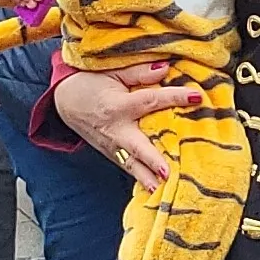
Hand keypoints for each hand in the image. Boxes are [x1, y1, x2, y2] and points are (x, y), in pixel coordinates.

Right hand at [52, 63, 192, 189]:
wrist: (64, 101)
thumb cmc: (89, 82)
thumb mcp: (112, 71)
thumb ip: (138, 73)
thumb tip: (165, 68)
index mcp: (118, 105)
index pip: (150, 100)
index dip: (174, 97)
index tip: (196, 97)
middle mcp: (115, 128)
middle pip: (137, 145)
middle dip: (152, 159)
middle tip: (167, 171)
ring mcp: (111, 145)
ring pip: (130, 164)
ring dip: (145, 177)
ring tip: (161, 188)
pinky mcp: (110, 154)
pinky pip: (126, 167)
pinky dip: (139, 178)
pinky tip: (153, 190)